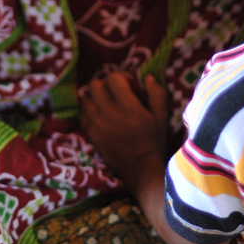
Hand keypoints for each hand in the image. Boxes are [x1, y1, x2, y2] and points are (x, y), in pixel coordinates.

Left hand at [79, 70, 167, 184]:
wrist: (140, 167)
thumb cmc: (153, 140)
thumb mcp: (161, 116)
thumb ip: (157, 94)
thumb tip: (148, 76)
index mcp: (127, 106)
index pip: (113, 78)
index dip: (121, 76)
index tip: (129, 85)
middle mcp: (108, 112)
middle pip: (94, 85)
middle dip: (104, 84)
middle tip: (113, 92)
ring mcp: (96, 124)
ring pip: (84, 98)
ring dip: (93, 96)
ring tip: (104, 102)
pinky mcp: (91, 134)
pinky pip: (81, 115)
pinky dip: (87, 111)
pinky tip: (97, 115)